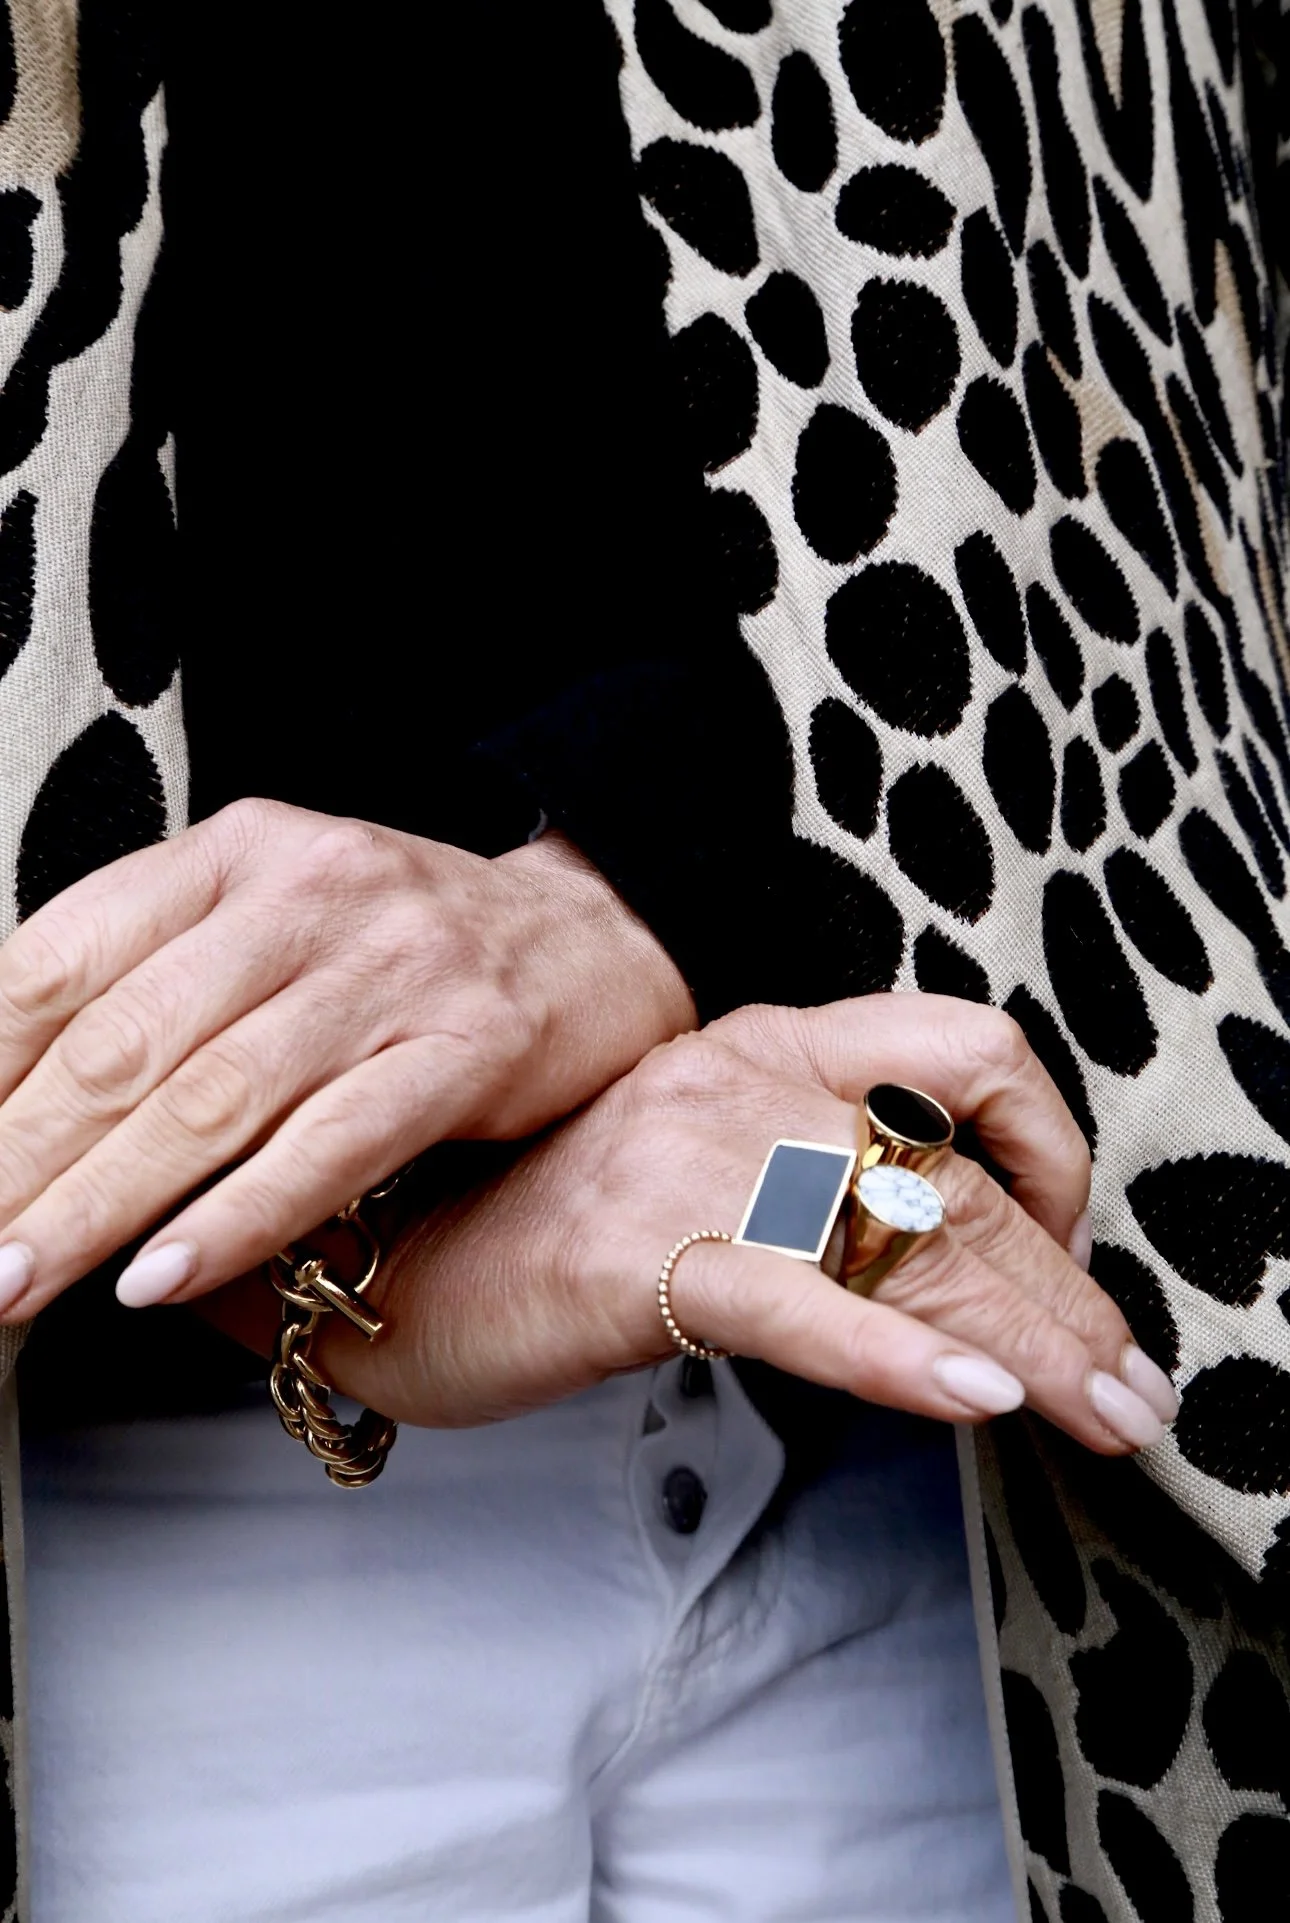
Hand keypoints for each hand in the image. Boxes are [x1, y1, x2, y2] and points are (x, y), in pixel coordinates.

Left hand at [0, 799, 693, 1319]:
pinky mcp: (464, 1047)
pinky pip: (331, 1144)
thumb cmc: (414, 944)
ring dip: (103, 1205)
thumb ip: (164, 977)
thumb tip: (21, 1098)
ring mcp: (389, 970)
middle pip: (127, 1038)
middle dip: (23, 1158)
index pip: (64, 955)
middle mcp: (307, 895)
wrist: (595, 937)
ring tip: (26, 1275)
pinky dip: (238, 1218)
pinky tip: (166, 1274)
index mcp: (237, 852)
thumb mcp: (278, 911)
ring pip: (214, 1099)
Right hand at [269, 995, 1176, 1456]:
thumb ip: (812, 1174)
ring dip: (1039, 1344)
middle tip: (1133, 1387)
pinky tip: (978, 1406)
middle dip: (1073, 1298)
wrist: (382, 1254)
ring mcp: (702, 1158)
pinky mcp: (651, 1251)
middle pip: (966, 1180)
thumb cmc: (546, 1221)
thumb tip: (949, 1253)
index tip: (1070, 1246)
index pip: (965, 1054)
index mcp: (768, 1039)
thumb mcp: (702, 1164)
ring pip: (915, 1245)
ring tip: (1107, 1417)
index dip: (1052, 1146)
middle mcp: (750, 1077)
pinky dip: (904, 1359)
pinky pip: (808, 1307)